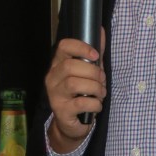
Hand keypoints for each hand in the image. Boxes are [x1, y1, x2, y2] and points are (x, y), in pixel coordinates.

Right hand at [45, 34, 106, 152]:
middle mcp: (52, 78)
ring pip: (74, 84)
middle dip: (93, 72)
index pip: (63, 47)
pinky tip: (97, 105)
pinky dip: (94, 104)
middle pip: (70, 66)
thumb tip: (100, 30)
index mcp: (58, 65)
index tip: (96, 55)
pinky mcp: (61, 111)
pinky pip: (80, 103)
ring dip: (95, 88)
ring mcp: (55, 95)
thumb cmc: (81, 94)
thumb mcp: (88, 72)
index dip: (81, 47)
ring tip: (101, 93)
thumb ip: (94, 53)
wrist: (71, 124)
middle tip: (102, 80)